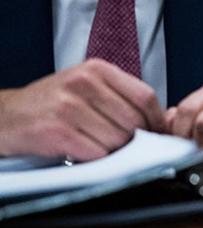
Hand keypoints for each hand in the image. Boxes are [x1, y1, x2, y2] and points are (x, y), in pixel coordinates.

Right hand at [0, 59, 163, 160]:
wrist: (5, 115)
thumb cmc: (51, 103)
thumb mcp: (86, 86)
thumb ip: (120, 96)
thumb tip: (162, 118)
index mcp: (97, 70)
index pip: (145, 95)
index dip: (157, 119)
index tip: (158, 132)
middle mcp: (83, 84)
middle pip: (133, 120)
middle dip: (133, 138)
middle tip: (120, 142)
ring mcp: (68, 107)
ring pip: (117, 139)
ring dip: (112, 150)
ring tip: (94, 143)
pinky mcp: (56, 131)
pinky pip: (95, 153)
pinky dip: (94, 158)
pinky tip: (81, 150)